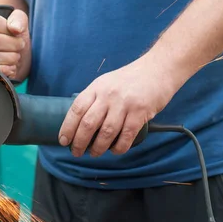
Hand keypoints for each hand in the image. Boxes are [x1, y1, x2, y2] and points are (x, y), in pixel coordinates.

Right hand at [0, 9, 30, 80]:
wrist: (4, 53)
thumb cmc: (9, 34)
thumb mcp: (16, 21)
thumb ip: (18, 19)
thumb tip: (16, 29)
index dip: (8, 29)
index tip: (17, 33)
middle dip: (12, 44)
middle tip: (20, 46)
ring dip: (10, 57)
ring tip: (16, 56)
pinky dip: (6, 70)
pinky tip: (12, 66)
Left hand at [58, 55, 182, 156]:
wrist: (159, 68)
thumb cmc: (130, 79)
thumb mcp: (106, 82)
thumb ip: (94, 99)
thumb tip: (80, 122)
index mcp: (97, 88)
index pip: (76, 109)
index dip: (67, 127)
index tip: (63, 141)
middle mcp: (108, 95)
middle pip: (88, 124)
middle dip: (79, 142)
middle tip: (77, 152)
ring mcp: (124, 104)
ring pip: (106, 132)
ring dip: (98, 147)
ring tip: (95, 153)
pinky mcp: (140, 112)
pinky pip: (126, 135)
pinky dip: (119, 147)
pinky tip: (115, 150)